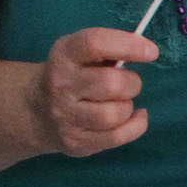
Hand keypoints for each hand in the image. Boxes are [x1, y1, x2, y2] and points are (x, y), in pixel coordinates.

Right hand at [29, 27, 156, 156]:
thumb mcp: (80, 54)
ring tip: (120, 102)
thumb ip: (109, 49)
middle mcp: (60, 85)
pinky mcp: (75, 142)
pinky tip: (134, 117)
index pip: (94, 44)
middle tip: (128, 83)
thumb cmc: (72, 76)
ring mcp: (65, 117)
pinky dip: (135, 126)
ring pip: (115, 114)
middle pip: (111, 84)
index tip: (151, 51)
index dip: (127, 45)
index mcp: (63, 55)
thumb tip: (145, 50)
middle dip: (131, 83)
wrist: (35, 112)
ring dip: (127, 106)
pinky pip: (118, 136)